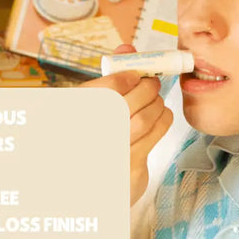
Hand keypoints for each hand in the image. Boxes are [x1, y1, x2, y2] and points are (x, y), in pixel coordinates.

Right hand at [80, 44, 172, 205]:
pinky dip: (162, 121)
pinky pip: (154, 137)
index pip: (106, 89)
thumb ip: (109, 78)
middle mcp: (91, 137)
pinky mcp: (130, 169)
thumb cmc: (93, 139)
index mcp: (76, 115)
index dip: (127, 76)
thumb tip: (127, 48)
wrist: (92, 189)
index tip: (136, 75)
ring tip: (155, 101)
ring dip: (156, 104)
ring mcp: (111, 155)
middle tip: (152, 84)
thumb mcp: (92, 107)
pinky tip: (159, 116)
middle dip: (146, 88)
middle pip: (128, 102)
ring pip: (144, 120)